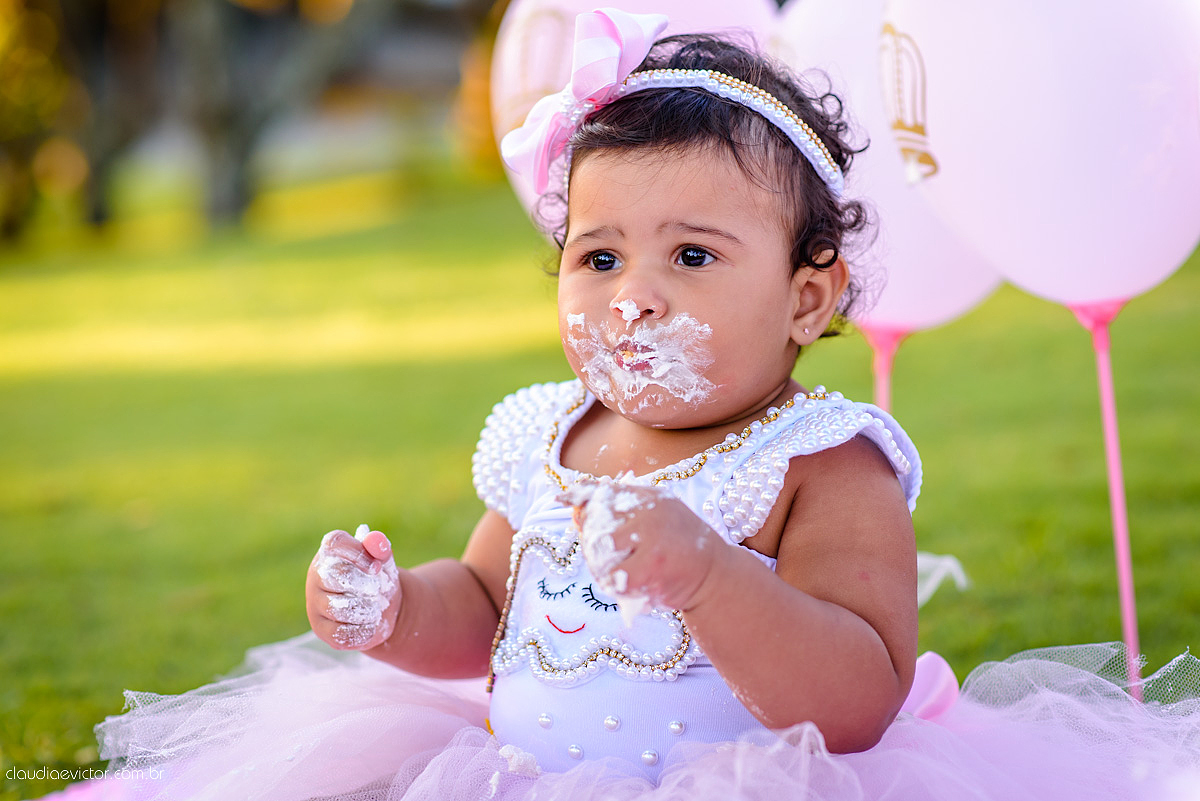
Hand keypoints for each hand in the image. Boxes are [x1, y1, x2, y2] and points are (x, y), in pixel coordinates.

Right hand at [306, 526, 400, 649]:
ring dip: (367, 611)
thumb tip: (377, 541)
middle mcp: (316, 575)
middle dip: (364, 586)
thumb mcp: (384, 563)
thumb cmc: (378, 580)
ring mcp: (314, 603)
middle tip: (376, 591)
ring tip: (375, 609)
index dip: (357, 554)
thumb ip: (382, 550)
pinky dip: (363, 630)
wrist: (381, 610)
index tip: (376, 568)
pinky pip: (341, 633)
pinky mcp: (320, 629)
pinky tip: (368, 624)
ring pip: (339, 609)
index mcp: (330, 552)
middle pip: (336, 576)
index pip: (335, 543)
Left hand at [571, 483, 723, 611]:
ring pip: (601, 551)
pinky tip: (633, 585)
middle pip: (596, 524)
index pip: (604, 490)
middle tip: (613, 560)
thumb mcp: (652, 520)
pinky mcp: (653, 564)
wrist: (714, 576)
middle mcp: (650, 510)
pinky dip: (618, 585)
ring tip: (623, 574)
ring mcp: (652, 536)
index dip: (579, 495)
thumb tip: (574, 510)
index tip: (561, 499)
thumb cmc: (677, 549)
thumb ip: (618, 513)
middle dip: (593, 544)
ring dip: (603, 567)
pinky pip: (614, 576)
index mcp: (649, 495)